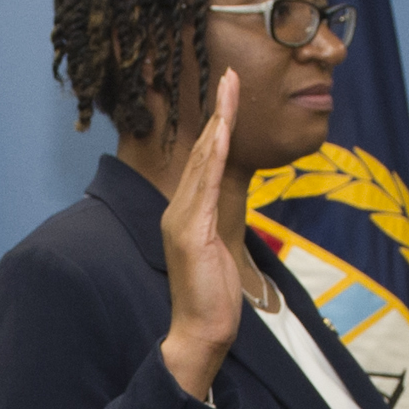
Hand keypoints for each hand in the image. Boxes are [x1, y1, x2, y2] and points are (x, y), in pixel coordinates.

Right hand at [158, 69, 240, 399]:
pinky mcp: (190, 233)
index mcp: (185, 213)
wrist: (199, 332)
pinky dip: (212, 158)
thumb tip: (220, 205)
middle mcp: (179, 210)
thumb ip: (214, 224)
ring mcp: (182, 220)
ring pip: (202, 161)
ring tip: (228, 90)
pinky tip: (221, 134)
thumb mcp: (216, 252)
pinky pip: (205, 188)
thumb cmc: (210, 297)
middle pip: (200, 151)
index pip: (202, 160)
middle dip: (217, 111)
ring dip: (217, 123)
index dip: (215, 125)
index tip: (227, 94)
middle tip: (229, 76)